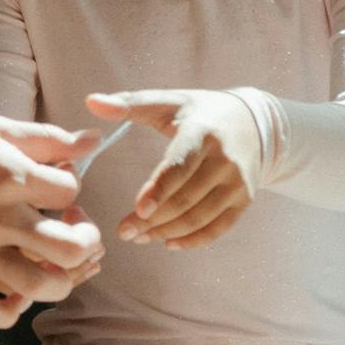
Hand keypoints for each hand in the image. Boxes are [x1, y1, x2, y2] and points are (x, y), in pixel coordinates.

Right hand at [0, 111, 104, 326]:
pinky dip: (9, 309)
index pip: (71, 191)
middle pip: (72, 249)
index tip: (54, 184)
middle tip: (72, 231)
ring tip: (51, 264)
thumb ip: (46, 137)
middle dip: (85, 242)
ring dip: (59, 280)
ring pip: (40, 287)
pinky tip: (14, 290)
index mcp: (10, 175)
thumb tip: (93, 139)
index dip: (71, 188)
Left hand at [89, 89, 265, 246]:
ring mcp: (237, 182)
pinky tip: (168, 243)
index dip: (159, 190)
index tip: (137, 209)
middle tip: (124, 232)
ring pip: (200, 217)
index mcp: (202, 132)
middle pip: (186, 198)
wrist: (254, 124)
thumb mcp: (169, 102)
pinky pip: (218, 228)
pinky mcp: (244, 199)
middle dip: (153, 219)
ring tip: (139, 238)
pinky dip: (193, 241)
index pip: (180, 166)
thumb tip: (90, 101)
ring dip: (167, 232)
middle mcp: (224, 159)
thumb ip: (129, 102)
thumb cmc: (200, 111)